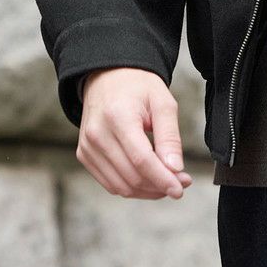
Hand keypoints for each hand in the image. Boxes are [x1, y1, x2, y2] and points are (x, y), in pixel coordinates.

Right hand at [77, 68, 193, 199]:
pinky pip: (110, 182)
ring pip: (120, 186)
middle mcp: (97, 134)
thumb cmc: (139, 86)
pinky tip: (149, 179)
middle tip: (181, 182)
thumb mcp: (163, 102)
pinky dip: (131, 187)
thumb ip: (169, 137)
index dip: (162, 179)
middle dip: (159, 186)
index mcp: (118, 117)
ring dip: (146, 191)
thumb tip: (175, 169)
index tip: (180, 189)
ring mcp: (87, 147)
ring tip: (167, 181)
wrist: (108, 76)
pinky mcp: (84, 155)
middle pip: (131, 176)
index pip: (141, 160)